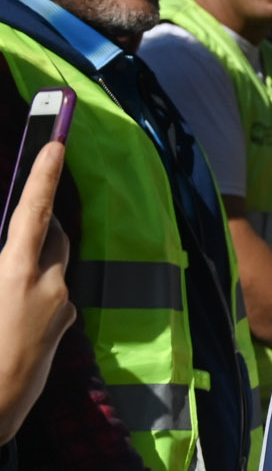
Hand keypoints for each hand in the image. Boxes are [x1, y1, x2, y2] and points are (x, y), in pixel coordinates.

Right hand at [0, 138, 74, 442]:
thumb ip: (1, 265)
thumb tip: (11, 254)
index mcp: (17, 273)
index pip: (35, 213)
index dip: (44, 175)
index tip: (57, 143)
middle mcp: (48, 286)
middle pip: (54, 236)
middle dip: (42, 220)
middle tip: (26, 212)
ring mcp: (61, 308)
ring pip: (55, 267)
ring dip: (38, 259)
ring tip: (6, 276)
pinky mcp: (66, 327)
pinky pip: (54, 294)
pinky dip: (37, 287)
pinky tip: (10, 308)